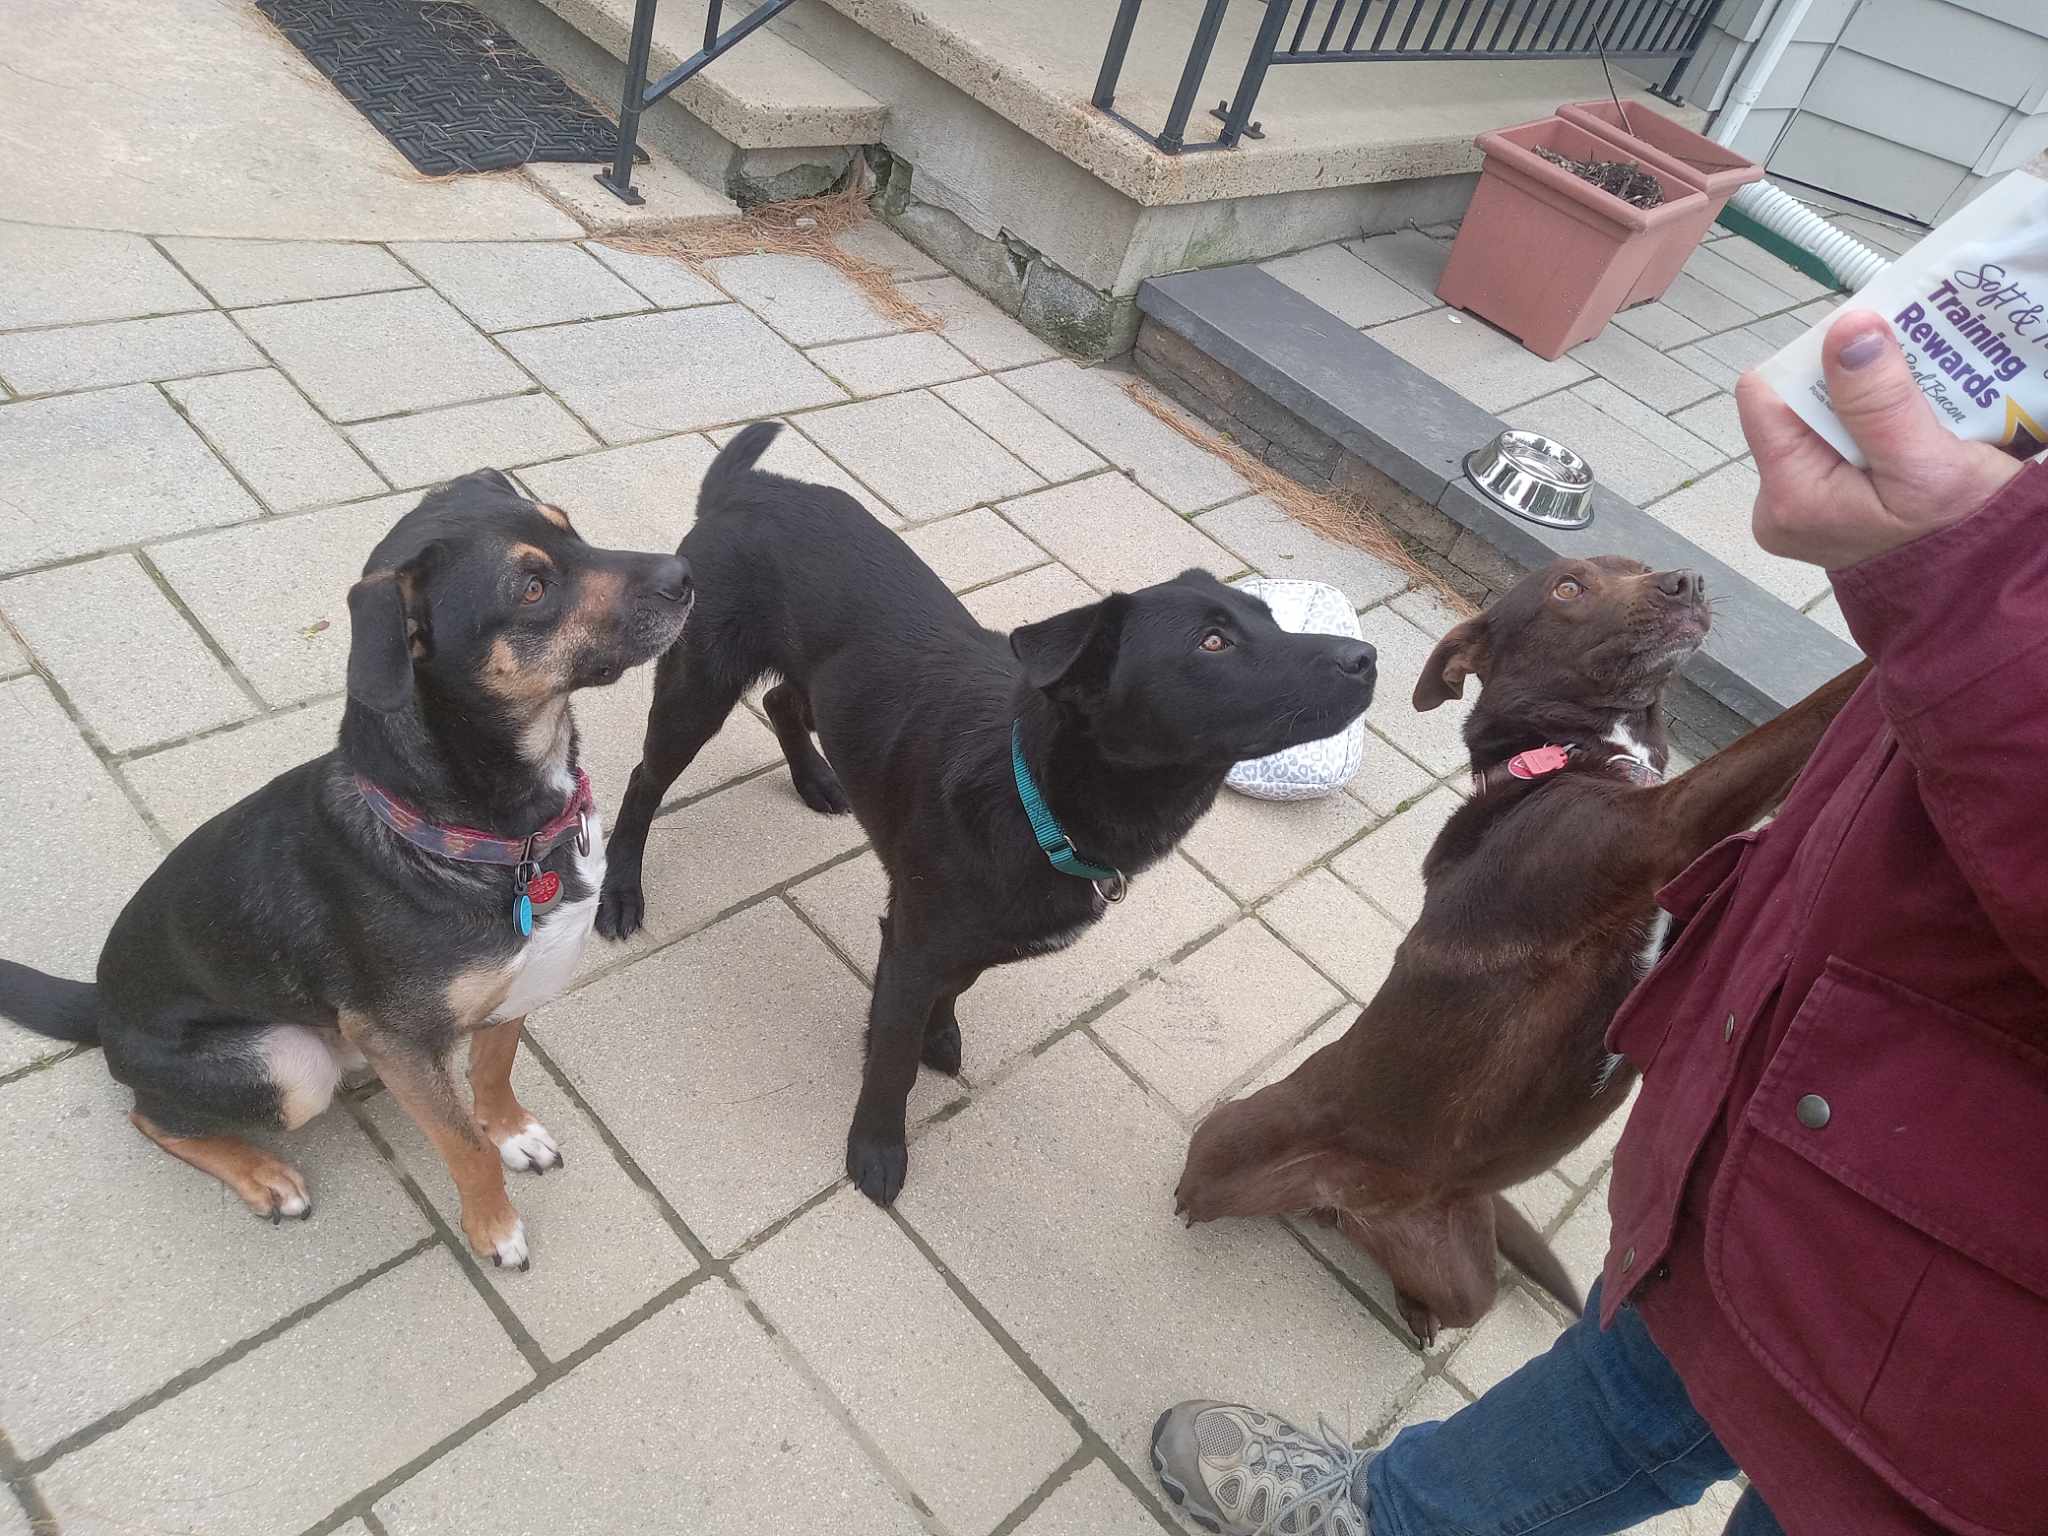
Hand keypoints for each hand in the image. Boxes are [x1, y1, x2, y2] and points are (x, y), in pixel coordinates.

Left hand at [1737, 310, 2021, 569]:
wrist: (1977, 582)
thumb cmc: (1956, 532)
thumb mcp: (1926, 464)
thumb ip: (1880, 400)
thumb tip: (1845, 329)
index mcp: (1787, 496)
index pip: (1767, 395)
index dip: (1817, 363)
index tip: (1873, 355)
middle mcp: (1777, 503)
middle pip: (1794, 406)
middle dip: (1849, 384)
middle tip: (1907, 377)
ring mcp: (1796, 505)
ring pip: (1818, 421)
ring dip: (1866, 403)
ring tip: (1914, 407)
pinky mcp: (1820, 504)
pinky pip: (1835, 443)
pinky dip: (1871, 426)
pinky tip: (1908, 430)